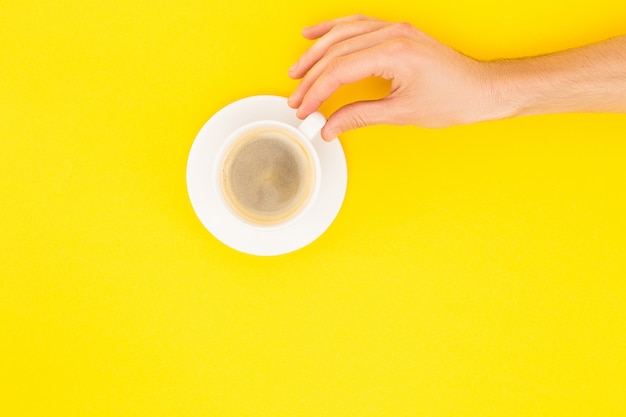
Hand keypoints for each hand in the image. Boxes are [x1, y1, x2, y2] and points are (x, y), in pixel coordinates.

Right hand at [287, 15, 497, 139]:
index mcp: (395, 53)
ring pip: (343, 33)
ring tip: (297, 70)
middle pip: (337, 51)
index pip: (340, 70)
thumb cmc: (454, 99)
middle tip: (296, 98)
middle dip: (311, 76)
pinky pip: (357, 25)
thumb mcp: (402, 113)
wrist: (481, 89)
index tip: (304, 109)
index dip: (316, 92)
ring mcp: (395, 29)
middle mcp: (393, 34)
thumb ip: (360, 116)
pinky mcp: (396, 32)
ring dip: (316, 51)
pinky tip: (317, 34)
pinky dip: (334, 31)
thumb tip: (331, 126)